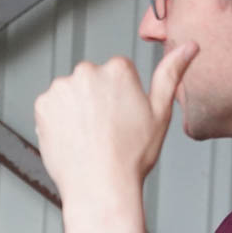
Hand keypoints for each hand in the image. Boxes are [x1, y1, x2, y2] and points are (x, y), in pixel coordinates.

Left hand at [33, 42, 198, 196]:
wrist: (99, 186)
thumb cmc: (132, 155)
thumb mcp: (160, 112)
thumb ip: (171, 73)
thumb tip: (190, 46)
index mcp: (117, 68)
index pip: (117, 73)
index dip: (121, 99)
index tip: (122, 118)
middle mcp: (86, 71)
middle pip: (91, 81)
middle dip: (96, 100)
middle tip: (105, 130)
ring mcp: (61, 88)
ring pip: (70, 94)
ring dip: (76, 109)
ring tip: (89, 136)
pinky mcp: (42, 105)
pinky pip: (51, 108)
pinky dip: (57, 121)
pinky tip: (72, 138)